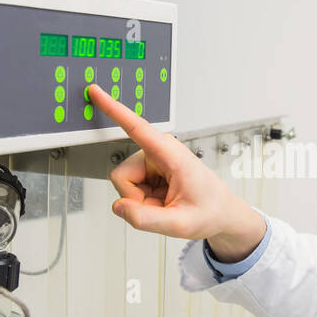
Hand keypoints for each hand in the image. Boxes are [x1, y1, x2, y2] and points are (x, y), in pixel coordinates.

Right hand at [87, 83, 266, 261]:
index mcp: (170, 153)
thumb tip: (118, 206)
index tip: (95, 91)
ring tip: (164, 203)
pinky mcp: (149, 169)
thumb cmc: (208, 211)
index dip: (113, 108)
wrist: (220, 213)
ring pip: (124, 183)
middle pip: (121, 175)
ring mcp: (153, 159)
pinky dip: (143, 200)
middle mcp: (158, 150)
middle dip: (134, 198)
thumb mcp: (180, 224)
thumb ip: (146, 219)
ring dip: (140, 200)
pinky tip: (162, 200)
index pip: (135, 126)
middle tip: (160, 207)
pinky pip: (130, 188)